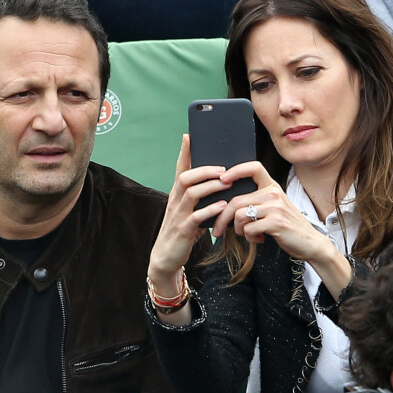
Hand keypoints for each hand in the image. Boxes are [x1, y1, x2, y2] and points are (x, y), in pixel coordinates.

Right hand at [147, 134, 230, 293]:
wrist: (166, 257)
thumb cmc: (182, 232)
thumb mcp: (189, 211)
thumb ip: (201, 198)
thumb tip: (221, 183)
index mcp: (177, 195)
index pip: (180, 169)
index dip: (184, 153)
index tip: (189, 136)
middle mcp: (175, 201)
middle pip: (185, 177)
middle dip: (204, 169)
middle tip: (223, 168)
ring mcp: (178, 216)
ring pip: (191, 194)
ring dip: (210, 186)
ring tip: (227, 183)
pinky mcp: (183, 231)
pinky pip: (196, 217)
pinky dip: (210, 210)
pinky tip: (222, 206)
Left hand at [212, 162, 352, 297]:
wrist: (311, 243)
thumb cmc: (288, 227)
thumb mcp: (274, 208)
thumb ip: (256, 202)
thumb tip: (227, 206)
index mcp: (272, 187)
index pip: (253, 168)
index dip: (236, 170)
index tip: (221, 179)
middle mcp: (273, 194)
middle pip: (236, 201)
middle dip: (222, 218)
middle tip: (217, 230)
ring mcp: (275, 207)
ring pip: (239, 215)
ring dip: (238, 230)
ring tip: (249, 234)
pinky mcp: (275, 222)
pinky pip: (248, 228)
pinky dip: (249, 237)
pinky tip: (259, 238)